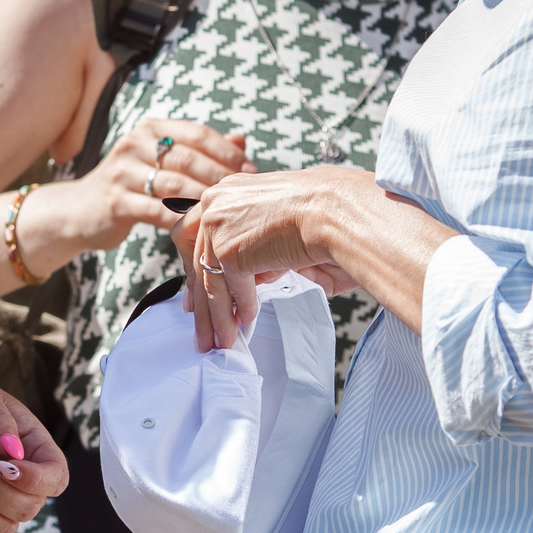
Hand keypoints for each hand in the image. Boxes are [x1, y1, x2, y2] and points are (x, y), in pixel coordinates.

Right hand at [24, 120, 250, 264]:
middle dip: (220, 176)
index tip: (250, 170)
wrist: (80, 210)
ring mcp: (122, 173)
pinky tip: (198, 228)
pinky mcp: (115, 202)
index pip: (197, 133)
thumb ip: (199, 149)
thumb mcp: (161, 160)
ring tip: (225, 211)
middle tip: (243, 193)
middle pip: (188, 158)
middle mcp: (134, 144)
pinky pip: (156, 211)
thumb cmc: (131, 184)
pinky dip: (180, 220)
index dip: (227, 152)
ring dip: (204, 199)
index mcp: (150, 129)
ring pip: (174, 185)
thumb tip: (242, 140)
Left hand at [177, 166, 373, 349]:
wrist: (338, 212)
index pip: (196, 235)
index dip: (195, 269)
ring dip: (218, 318)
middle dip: (201, 302)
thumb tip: (247, 281)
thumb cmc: (325, 212)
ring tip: (223, 340)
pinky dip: (242, 309)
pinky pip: (232, 291)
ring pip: (211, 283)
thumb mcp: (277, 223)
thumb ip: (255, 246)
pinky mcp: (229, 251)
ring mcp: (219, 226)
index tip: (193, 296)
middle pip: (197, 261)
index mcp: (227, 192)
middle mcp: (215, 204)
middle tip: (203, 329)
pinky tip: (247, 321)